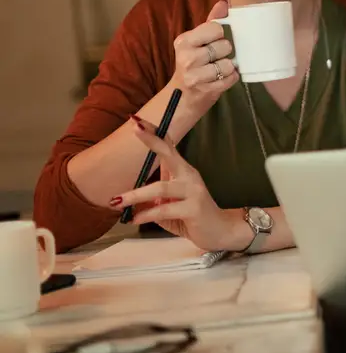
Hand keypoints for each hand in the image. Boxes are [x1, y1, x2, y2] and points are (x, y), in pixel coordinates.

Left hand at [111, 115, 249, 251]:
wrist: (220, 232)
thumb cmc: (191, 216)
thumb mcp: (169, 203)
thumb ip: (152, 197)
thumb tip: (129, 199)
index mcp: (183, 171)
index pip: (168, 147)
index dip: (154, 133)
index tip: (137, 120)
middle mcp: (189, 176)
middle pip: (169, 154)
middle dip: (152, 140)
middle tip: (135, 128)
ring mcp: (193, 192)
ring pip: (161, 187)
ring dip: (135, 194)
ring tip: (117, 202)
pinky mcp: (194, 209)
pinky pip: (164, 209)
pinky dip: (146, 214)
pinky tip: (135, 219)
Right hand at [170, 0, 237, 114]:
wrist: (182, 96)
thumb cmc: (193, 65)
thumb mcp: (197, 42)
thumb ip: (211, 22)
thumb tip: (224, 2)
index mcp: (184, 41)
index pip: (216, 28)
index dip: (221, 35)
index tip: (215, 41)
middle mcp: (186, 57)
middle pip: (225, 46)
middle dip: (225, 52)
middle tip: (216, 58)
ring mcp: (195, 75)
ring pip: (229, 64)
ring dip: (229, 67)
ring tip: (219, 70)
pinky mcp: (206, 90)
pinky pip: (231, 78)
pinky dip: (231, 78)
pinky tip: (221, 79)